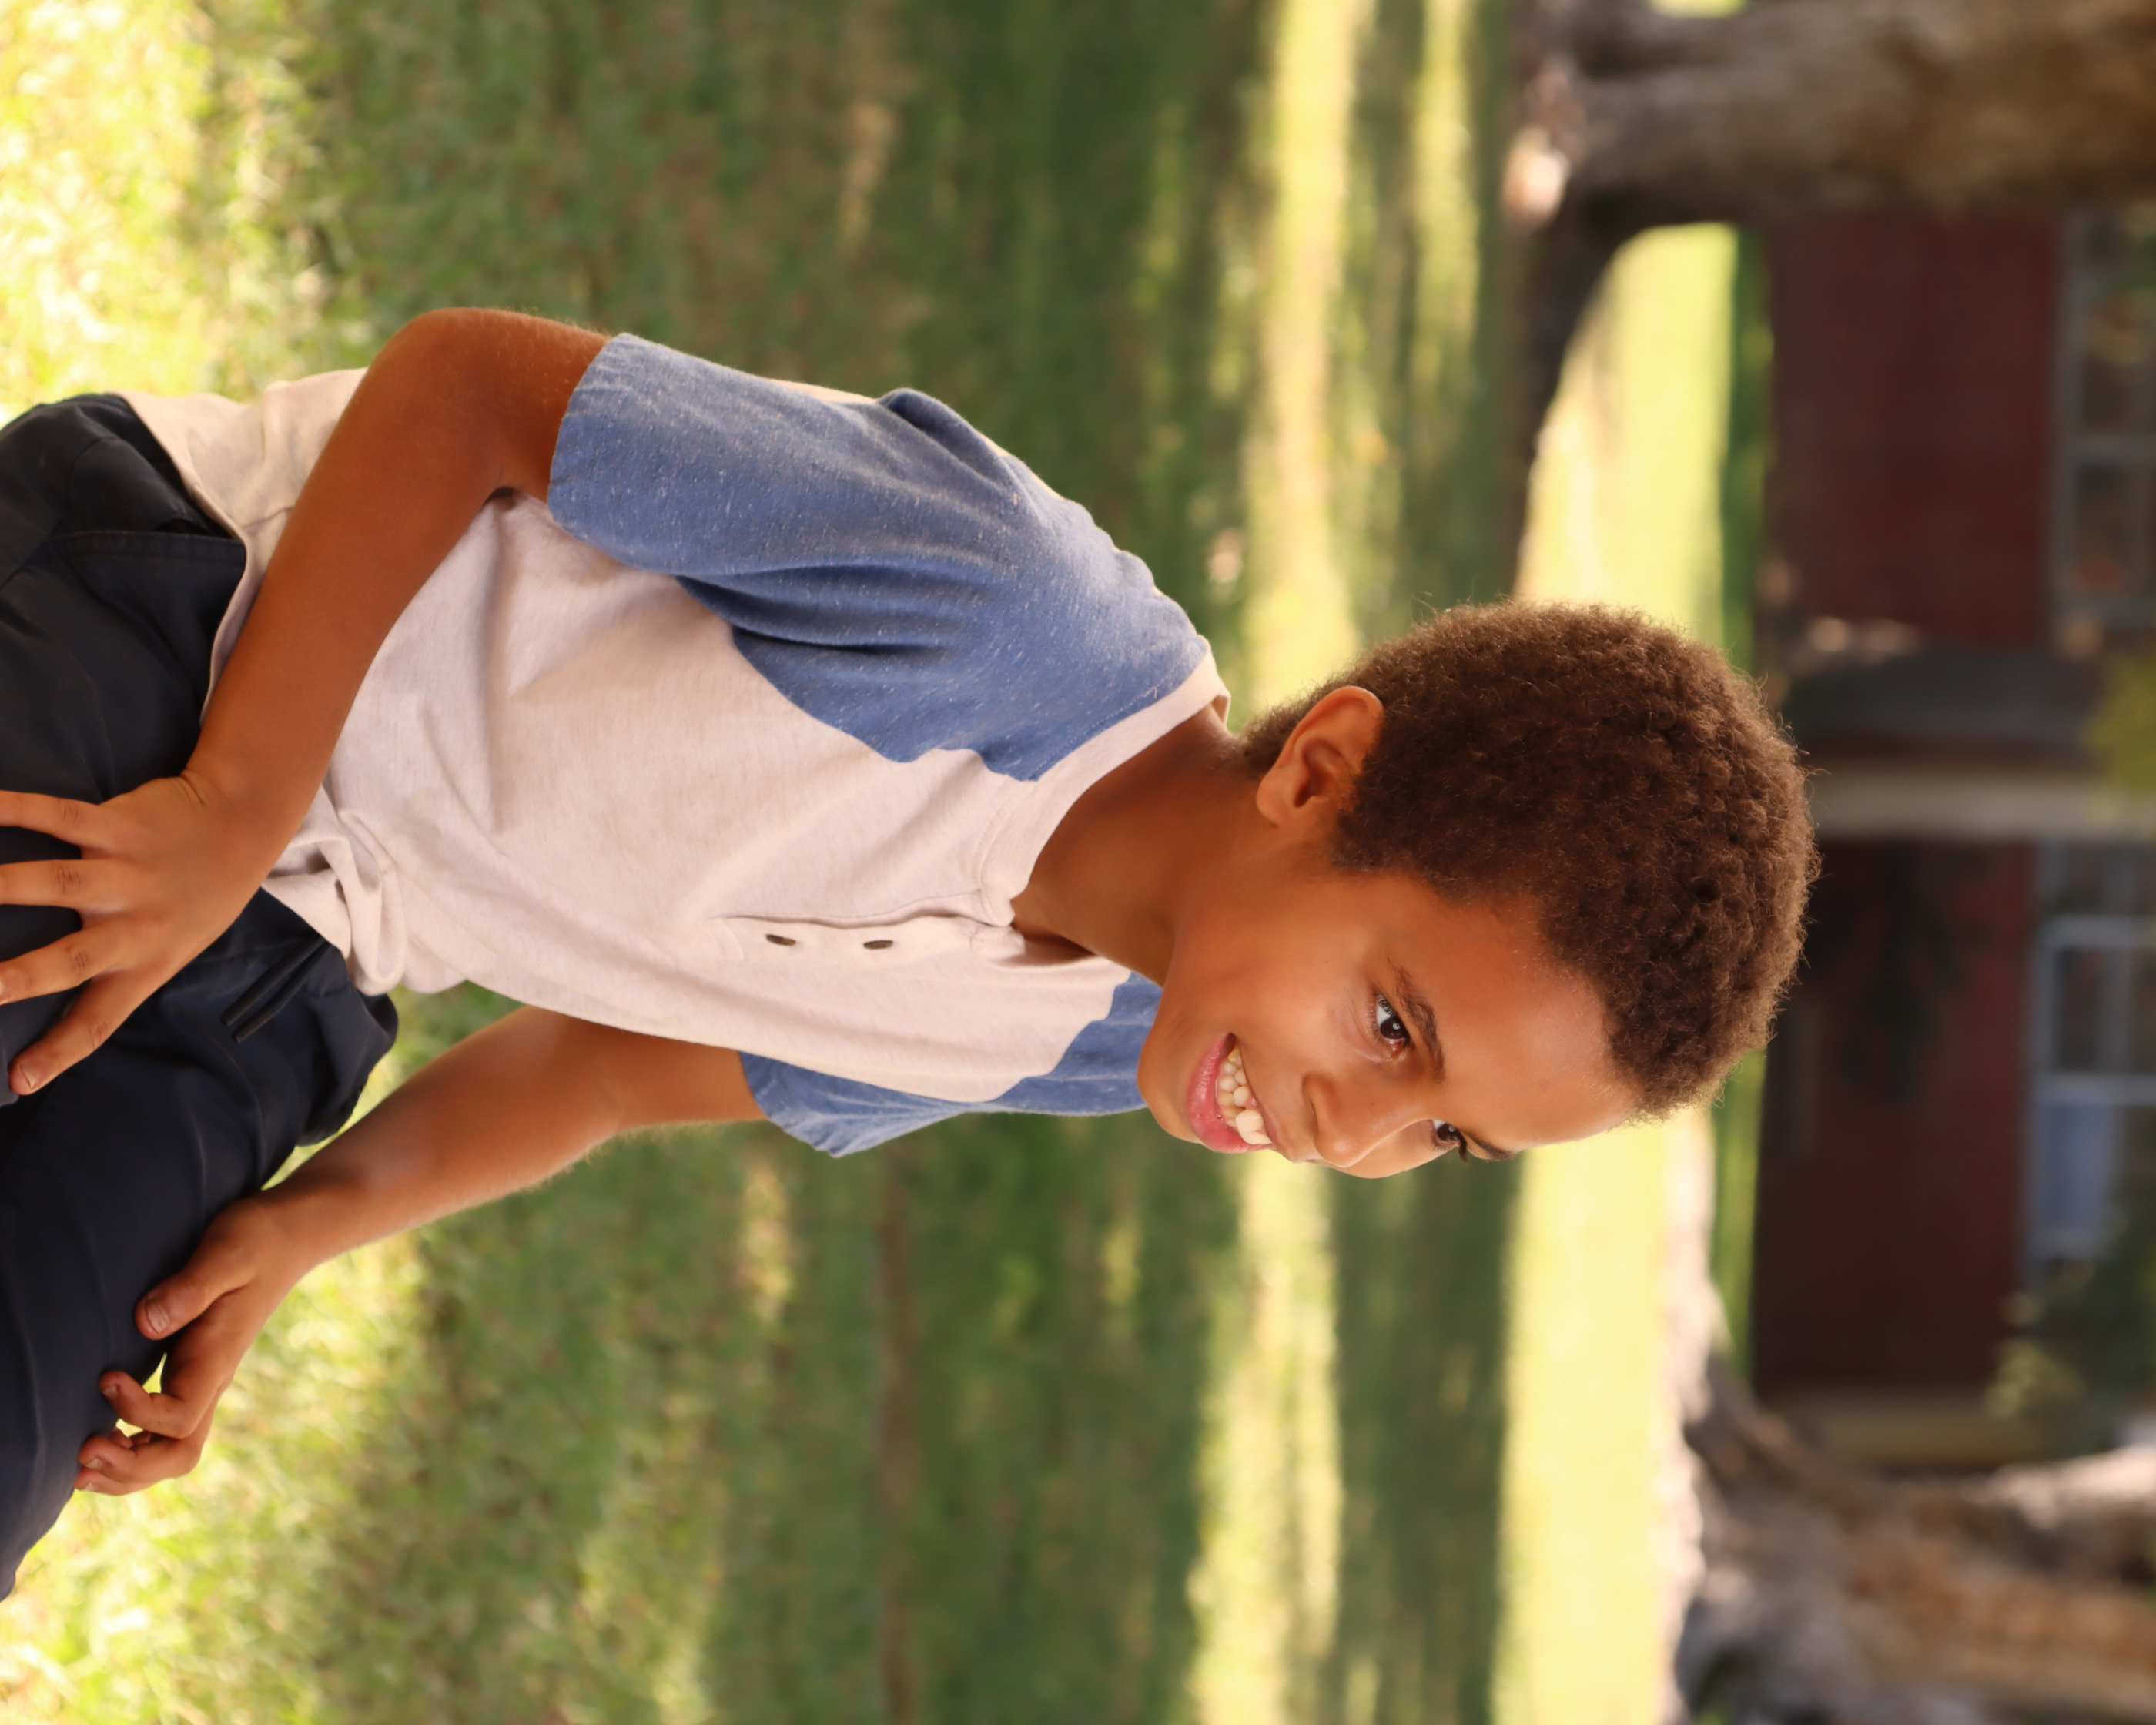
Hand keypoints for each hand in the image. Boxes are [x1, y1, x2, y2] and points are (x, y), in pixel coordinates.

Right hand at [0, 766, 286, 1093]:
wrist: (241, 827)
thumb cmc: (194, 899)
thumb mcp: (171, 947)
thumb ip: (116, 969)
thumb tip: (39, 991)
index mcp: (146, 966)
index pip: (99, 1020)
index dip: (59, 1052)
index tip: (17, 1080)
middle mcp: (138, 927)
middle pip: (75, 958)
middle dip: (24, 976)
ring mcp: (130, 875)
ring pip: (61, 885)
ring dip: (5, 888)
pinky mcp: (123, 826)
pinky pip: (63, 816)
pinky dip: (17, 809)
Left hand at [73, 1197, 303, 1495]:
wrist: (289, 1237)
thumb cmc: (255, 1240)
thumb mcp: (225, 1254)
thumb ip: (189, 1288)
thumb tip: (144, 1323)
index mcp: (217, 1358)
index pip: (179, 1416)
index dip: (136, 1411)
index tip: (105, 1376)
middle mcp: (211, 1380)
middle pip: (178, 1454)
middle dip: (129, 1468)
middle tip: (80, 1454)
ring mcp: (202, 1381)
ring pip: (170, 1452)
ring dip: (125, 1469)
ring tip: (79, 1465)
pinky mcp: (191, 1373)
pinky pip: (163, 1431)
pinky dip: (131, 1449)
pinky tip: (103, 1438)